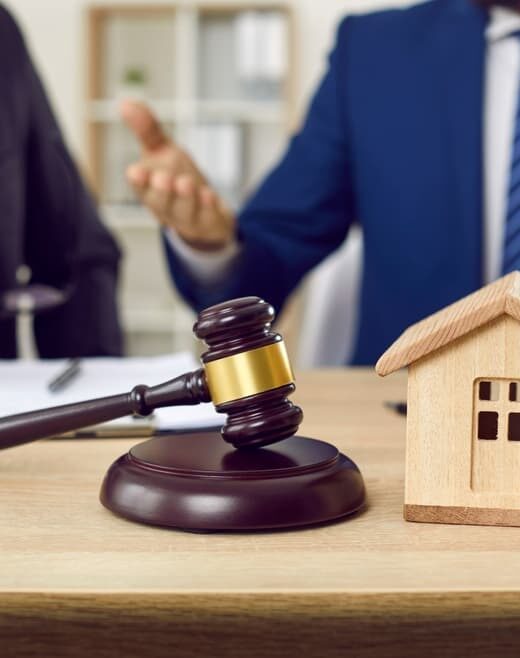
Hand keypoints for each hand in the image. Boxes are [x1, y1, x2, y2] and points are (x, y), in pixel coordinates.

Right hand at [121, 100, 235, 250]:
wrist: (205, 208)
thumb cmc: (176, 178)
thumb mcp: (161, 150)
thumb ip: (146, 129)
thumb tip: (125, 103)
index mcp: (149, 188)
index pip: (140, 186)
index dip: (138, 180)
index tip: (135, 172)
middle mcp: (166, 206)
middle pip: (160, 202)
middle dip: (161, 191)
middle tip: (163, 178)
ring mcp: (187, 216)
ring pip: (184, 211)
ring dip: (185, 198)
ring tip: (186, 184)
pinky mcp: (209, 222)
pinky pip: (208, 217)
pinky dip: (208, 207)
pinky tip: (209, 195)